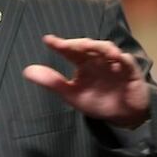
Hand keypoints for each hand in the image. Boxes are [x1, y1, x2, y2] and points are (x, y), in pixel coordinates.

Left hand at [23, 35, 148, 127]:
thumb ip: (52, 83)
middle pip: (88, 46)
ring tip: (87, 46)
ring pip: (107, 48)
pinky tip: (115, 58)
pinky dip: (121, 58)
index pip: (70, 51)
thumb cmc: (97, 101)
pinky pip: (126, 62)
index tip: (47, 40)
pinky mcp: (130, 71)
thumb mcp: (72, 95)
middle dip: (78, 43)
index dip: (60, 44)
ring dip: (98, 46)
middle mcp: (98, 59)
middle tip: (67, 44)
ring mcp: (114, 63)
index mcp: (83, 63)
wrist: (123, 116)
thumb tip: (26, 71)